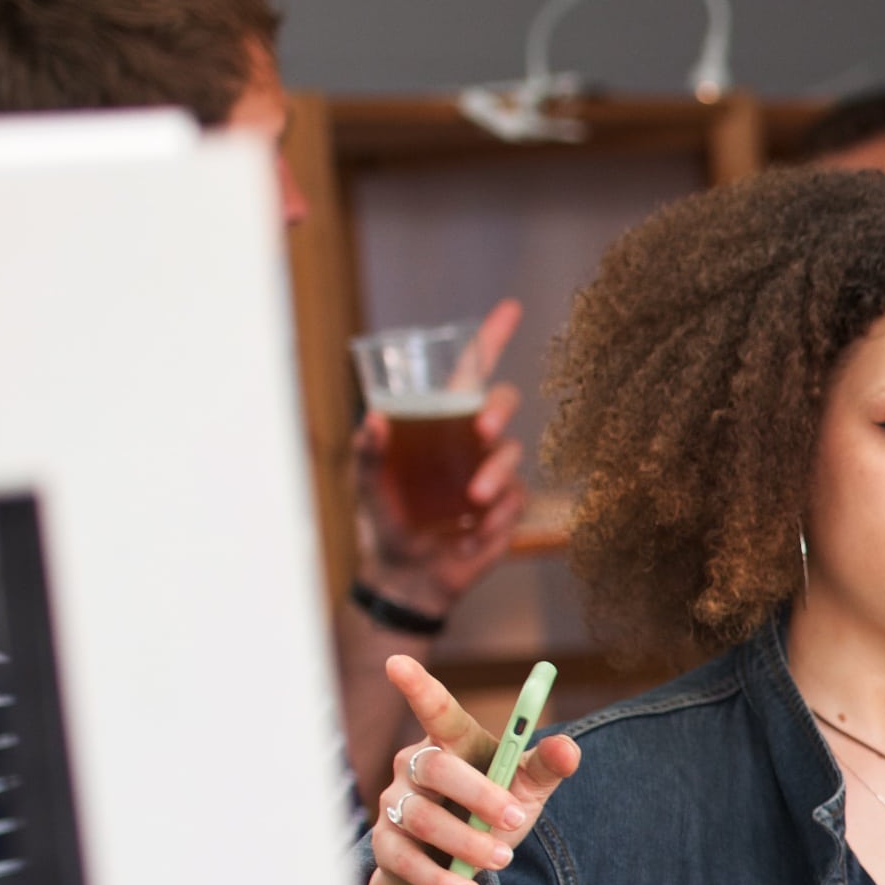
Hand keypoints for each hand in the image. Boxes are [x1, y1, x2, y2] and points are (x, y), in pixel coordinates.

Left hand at [356, 297, 528, 615]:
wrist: (406, 577)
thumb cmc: (385, 523)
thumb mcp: (368, 486)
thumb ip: (369, 453)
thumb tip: (374, 418)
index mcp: (439, 423)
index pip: (471, 371)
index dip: (492, 338)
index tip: (510, 307)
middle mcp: (471, 441)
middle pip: (503, 402)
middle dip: (499, 409)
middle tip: (481, 428)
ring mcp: (493, 473)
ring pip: (512, 452)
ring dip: (496, 472)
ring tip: (475, 499)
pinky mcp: (507, 510)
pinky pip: (516, 499)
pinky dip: (498, 514)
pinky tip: (473, 532)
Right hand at [363, 654, 581, 884]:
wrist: (456, 867)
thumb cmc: (491, 813)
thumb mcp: (524, 790)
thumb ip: (546, 767)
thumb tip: (569, 747)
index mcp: (452, 744)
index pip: (437, 713)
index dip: (418, 688)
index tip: (396, 662)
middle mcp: (415, 767)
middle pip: (436, 767)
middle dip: (478, 793)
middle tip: (516, 818)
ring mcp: (396, 805)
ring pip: (423, 817)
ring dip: (467, 841)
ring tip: (503, 858)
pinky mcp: (387, 846)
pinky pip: (409, 861)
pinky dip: (443, 880)